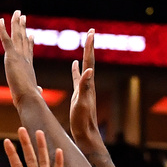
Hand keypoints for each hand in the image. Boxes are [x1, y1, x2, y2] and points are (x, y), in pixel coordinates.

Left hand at [0, 11, 40, 107]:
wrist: (30, 97)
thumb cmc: (32, 99)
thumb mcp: (34, 92)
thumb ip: (37, 90)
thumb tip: (40, 92)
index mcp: (29, 67)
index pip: (29, 52)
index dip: (29, 43)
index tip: (31, 35)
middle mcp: (25, 59)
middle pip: (24, 39)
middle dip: (23, 27)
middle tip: (22, 17)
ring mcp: (19, 56)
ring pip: (17, 36)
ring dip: (16, 23)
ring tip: (17, 13)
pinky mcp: (11, 56)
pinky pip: (6, 40)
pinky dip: (2, 30)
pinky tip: (0, 20)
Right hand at [69, 30, 99, 147]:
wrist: (85, 134)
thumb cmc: (83, 120)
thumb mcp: (81, 103)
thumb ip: (84, 87)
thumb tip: (88, 70)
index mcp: (88, 84)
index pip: (90, 61)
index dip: (89, 47)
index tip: (91, 32)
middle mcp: (88, 84)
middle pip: (89, 60)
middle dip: (89, 46)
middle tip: (91, 32)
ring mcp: (84, 89)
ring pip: (85, 67)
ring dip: (85, 54)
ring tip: (86, 43)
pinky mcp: (79, 94)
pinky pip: (78, 77)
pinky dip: (76, 69)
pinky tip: (75, 65)